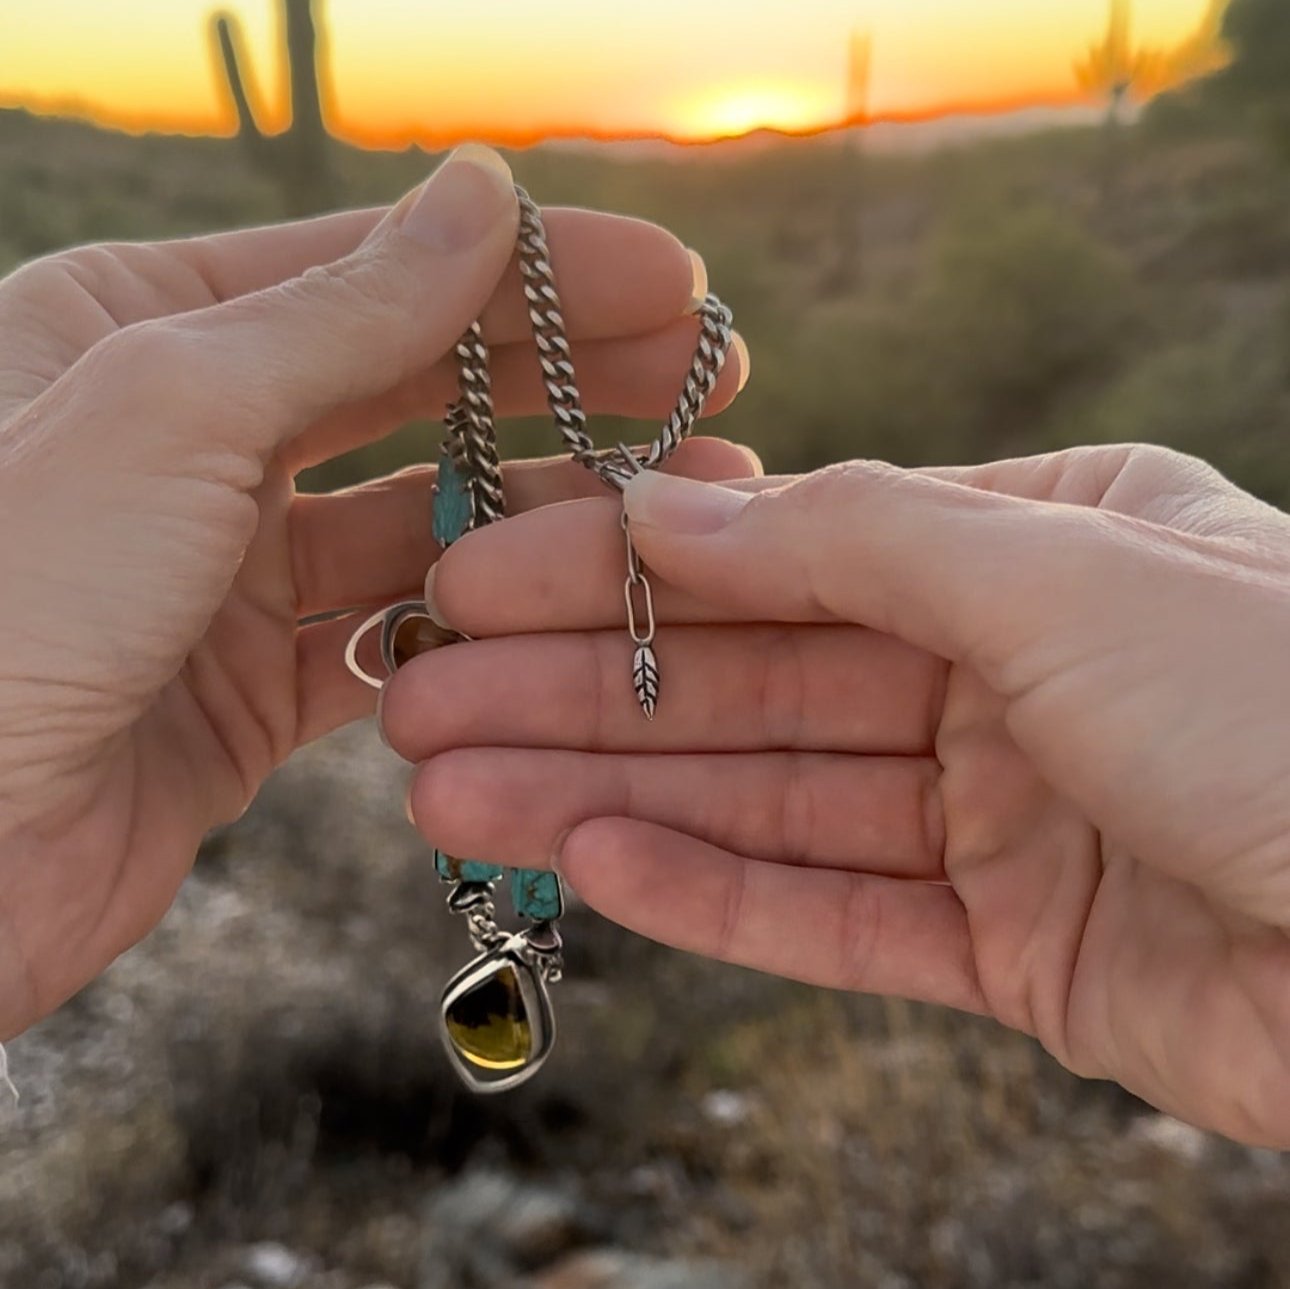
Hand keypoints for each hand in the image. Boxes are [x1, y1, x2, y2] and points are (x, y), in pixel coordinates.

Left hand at [0, 145, 750, 1036]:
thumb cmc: (0, 607)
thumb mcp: (175, 411)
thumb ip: (345, 313)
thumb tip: (480, 197)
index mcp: (136, 331)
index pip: (375, 275)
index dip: (534, 277)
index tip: (672, 285)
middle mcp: (186, 445)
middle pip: (415, 392)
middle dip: (565, 386)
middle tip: (708, 383)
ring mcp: (223, 574)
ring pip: (423, 527)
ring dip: (545, 517)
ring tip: (675, 509)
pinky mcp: (249, 692)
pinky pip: (394, 642)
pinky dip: (476, 628)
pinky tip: (566, 611)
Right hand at [382, 444, 1289, 1146]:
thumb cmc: (1288, 706)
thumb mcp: (1055, 566)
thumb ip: (849, 541)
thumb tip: (668, 512)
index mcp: (1035, 547)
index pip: (783, 552)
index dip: (623, 563)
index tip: (481, 574)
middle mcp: (1010, 676)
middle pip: (750, 686)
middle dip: (582, 691)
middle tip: (423, 700)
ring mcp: (1005, 819)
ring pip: (768, 805)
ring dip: (608, 795)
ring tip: (456, 790)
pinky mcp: (1013, 954)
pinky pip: (834, 917)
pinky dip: (710, 894)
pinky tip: (589, 863)